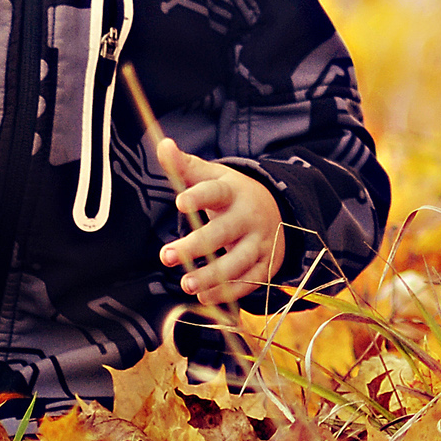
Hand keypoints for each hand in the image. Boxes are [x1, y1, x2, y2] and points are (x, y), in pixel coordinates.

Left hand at [155, 138, 286, 304]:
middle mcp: (249, 217)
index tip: (180, 203)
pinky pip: (249, 282)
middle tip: (166, 255)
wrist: (277, 211)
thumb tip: (163, 144)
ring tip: (186, 284)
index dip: (199, 197)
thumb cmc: (232, 195)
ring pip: (238, 262)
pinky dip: (228, 292)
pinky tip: (205, 297)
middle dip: (196, 246)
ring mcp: (260, 243)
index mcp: (233, 192)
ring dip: (212, 275)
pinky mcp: (266, 265)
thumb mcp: (213, 176)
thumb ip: (185, 166)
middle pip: (224, 232)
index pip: (216, 192)